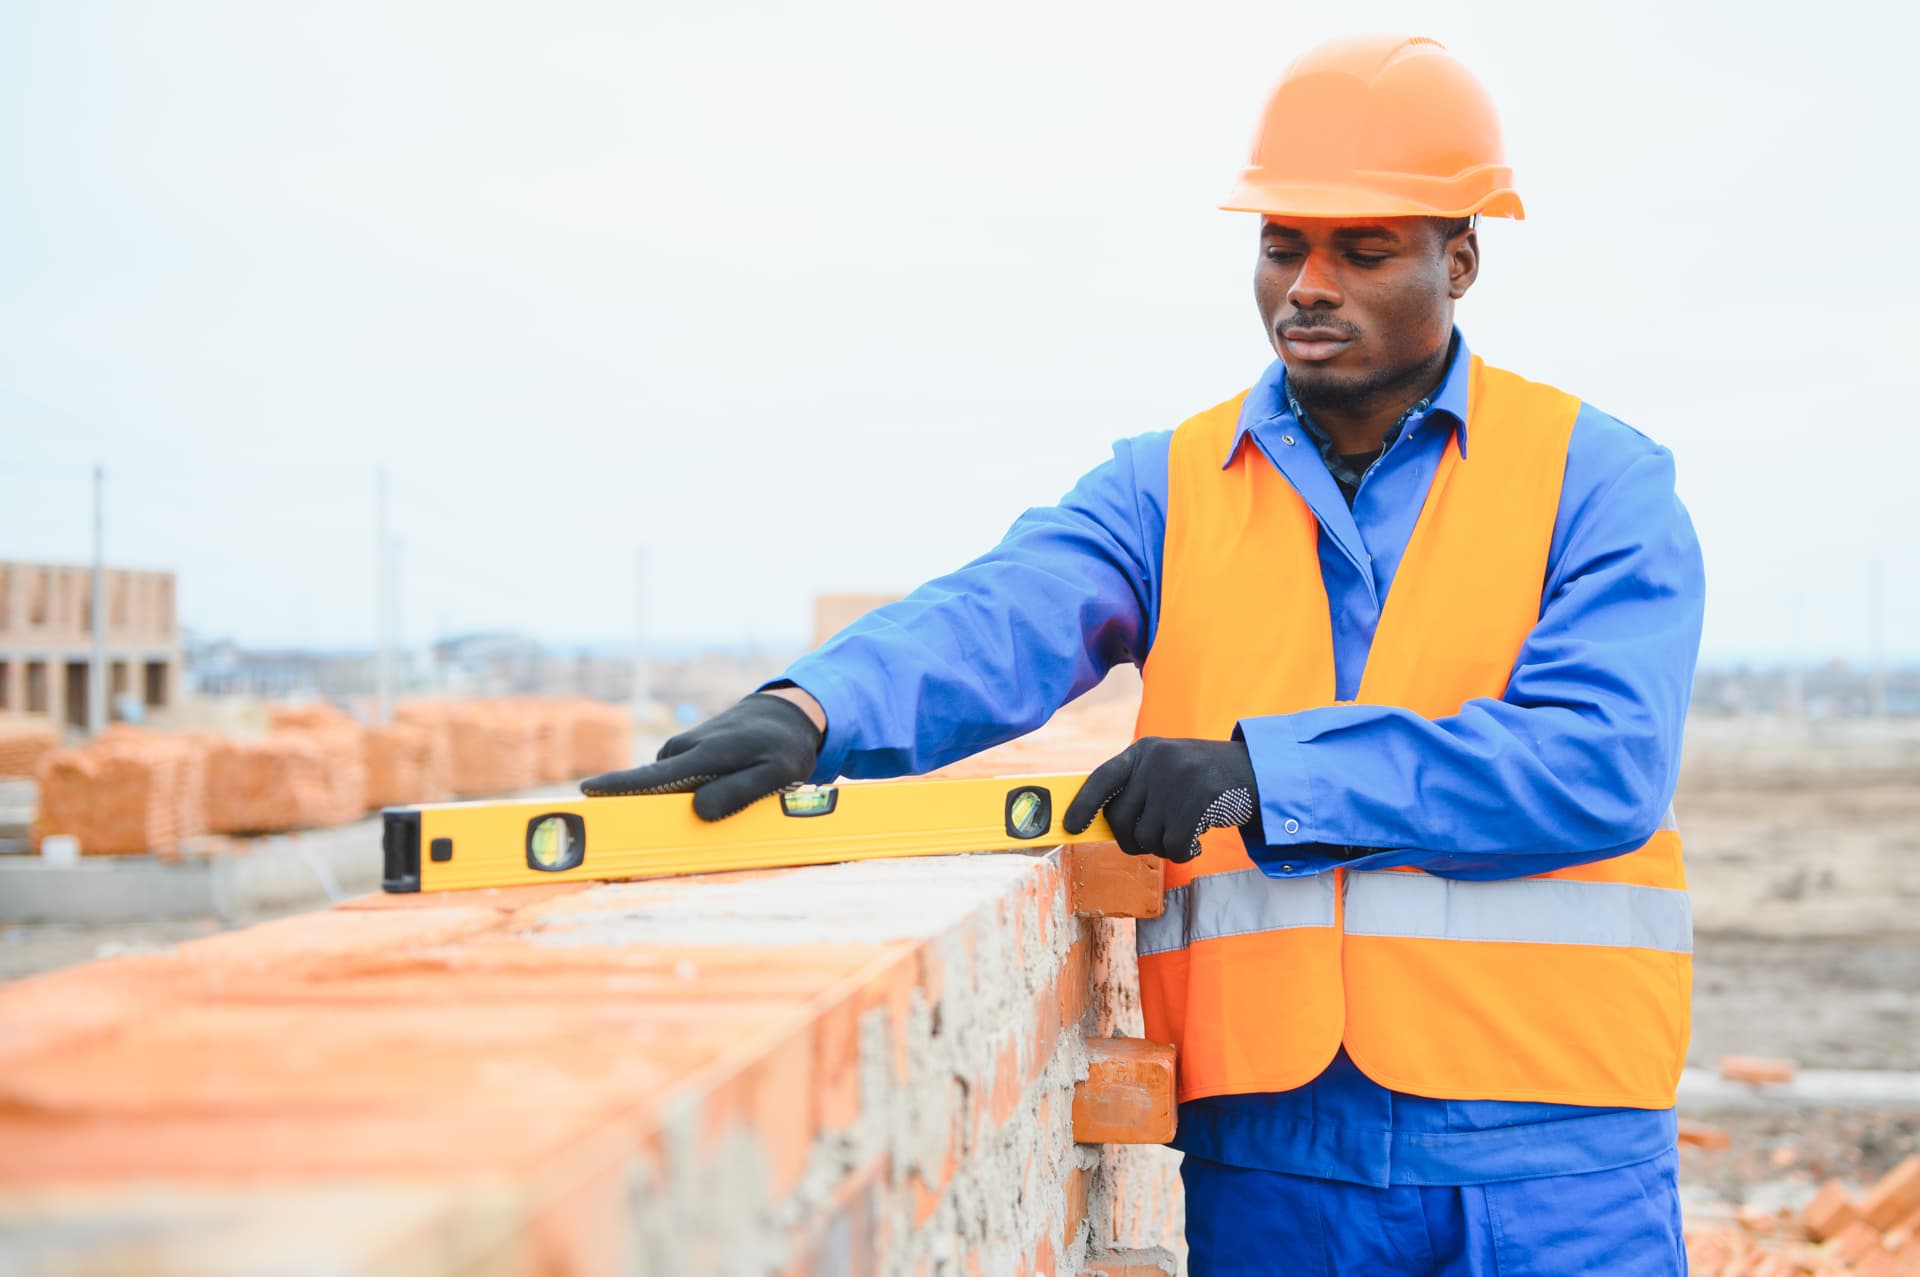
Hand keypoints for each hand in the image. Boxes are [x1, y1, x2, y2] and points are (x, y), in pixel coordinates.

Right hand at [580, 692, 822, 819]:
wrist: (783, 717)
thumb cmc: (781, 747)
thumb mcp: (775, 773)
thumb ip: (739, 792)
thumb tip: (698, 812)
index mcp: (704, 755)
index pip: (653, 776)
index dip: (618, 787)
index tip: (586, 795)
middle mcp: (683, 751)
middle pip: (651, 790)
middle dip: (645, 816)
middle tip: (654, 844)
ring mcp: (681, 752)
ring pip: (665, 790)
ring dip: (675, 808)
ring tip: (709, 817)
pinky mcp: (683, 757)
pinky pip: (673, 785)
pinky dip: (681, 798)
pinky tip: (707, 804)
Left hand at [1063, 737, 1257, 861]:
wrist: (1256, 770)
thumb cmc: (1202, 778)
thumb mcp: (1166, 768)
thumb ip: (1137, 788)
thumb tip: (1100, 824)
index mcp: (1143, 750)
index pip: (1101, 778)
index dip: (1083, 805)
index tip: (1071, 827)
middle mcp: (1157, 760)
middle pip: (1120, 819)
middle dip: (1132, 840)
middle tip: (1153, 840)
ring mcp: (1179, 778)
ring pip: (1148, 837)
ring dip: (1164, 845)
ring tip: (1185, 829)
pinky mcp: (1201, 798)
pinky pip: (1174, 846)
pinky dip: (1184, 851)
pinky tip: (1197, 838)